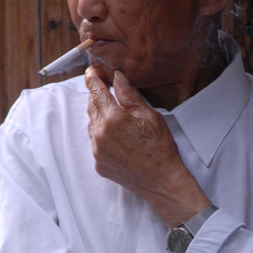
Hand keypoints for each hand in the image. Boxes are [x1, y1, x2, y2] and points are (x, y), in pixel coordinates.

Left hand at [85, 66, 210, 226]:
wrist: (161, 181)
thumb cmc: (160, 148)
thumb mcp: (149, 116)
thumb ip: (129, 96)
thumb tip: (117, 78)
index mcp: (113, 118)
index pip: (96, 92)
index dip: (92, 79)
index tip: (90, 72)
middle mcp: (100, 134)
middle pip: (91, 106)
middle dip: (96, 96)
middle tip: (103, 89)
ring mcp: (97, 151)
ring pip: (91, 124)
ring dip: (99, 115)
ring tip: (113, 113)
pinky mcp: (99, 163)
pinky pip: (95, 142)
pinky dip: (101, 134)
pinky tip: (115, 135)